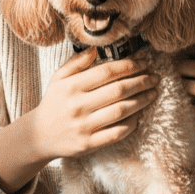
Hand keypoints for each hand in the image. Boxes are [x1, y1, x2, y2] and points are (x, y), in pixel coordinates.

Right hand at [27, 48, 158, 162]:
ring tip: (153, 93)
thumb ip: (76, 62)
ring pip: (121, 111)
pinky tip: (139, 117)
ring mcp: (84, 126)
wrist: (39, 135)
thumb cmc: (54, 103)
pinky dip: (131, 125)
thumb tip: (96, 48)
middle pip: (118, 90)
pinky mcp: (88, 144)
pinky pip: (116, 133)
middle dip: (141, 82)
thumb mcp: (58, 79)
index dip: (129, 66)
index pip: (107, 72)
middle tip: (155, 77)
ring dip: (142, 101)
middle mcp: (78, 105)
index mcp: (71, 86)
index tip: (144, 62)